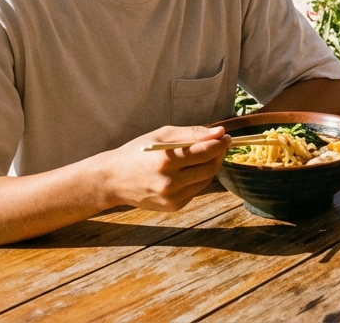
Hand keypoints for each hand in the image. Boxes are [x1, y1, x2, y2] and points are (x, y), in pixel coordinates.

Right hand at [96, 125, 230, 211]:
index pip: (205, 152)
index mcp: (166, 160)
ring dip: (211, 166)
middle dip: (219, 154)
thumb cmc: (138, 152)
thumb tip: (219, 132)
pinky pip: (196, 189)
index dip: (220, 143)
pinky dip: (198, 178)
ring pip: (206, 179)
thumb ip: (192, 134)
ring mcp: (172, 197)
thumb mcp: (162, 134)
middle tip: (219, 144)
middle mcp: (170, 182)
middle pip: (210, 167)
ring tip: (204, 155)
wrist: (114, 180)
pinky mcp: (174, 206)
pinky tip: (189, 170)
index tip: (226, 136)